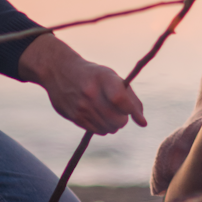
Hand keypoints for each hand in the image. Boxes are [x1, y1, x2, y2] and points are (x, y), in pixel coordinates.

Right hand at [19, 34, 146, 134]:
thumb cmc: (94, 75)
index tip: (135, 114)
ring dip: (113, 124)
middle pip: (118, 120)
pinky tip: (99, 116)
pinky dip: (103, 127)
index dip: (131, 111)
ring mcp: (80, 106)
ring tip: (108, 112)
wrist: (59, 71)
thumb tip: (142, 123)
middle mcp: (91, 92)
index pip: (121, 101)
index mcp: (104, 79)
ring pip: (109, 128)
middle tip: (119, 112)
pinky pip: (97, 131)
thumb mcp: (113, 78)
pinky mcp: (73, 116)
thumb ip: (131, 99)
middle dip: (123, 119)